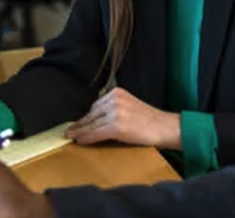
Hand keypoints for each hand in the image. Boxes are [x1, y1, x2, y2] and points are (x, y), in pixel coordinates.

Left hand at [65, 87, 180, 148]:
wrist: (165, 127)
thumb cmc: (150, 120)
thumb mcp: (130, 106)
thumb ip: (114, 108)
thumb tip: (96, 119)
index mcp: (117, 93)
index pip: (96, 106)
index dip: (86, 116)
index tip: (77, 122)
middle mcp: (115, 100)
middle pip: (92, 114)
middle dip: (81, 123)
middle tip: (70, 130)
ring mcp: (115, 112)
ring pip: (92, 124)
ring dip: (81, 131)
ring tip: (72, 136)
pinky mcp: (116, 126)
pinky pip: (96, 133)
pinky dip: (87, 138)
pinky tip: (80, 141)